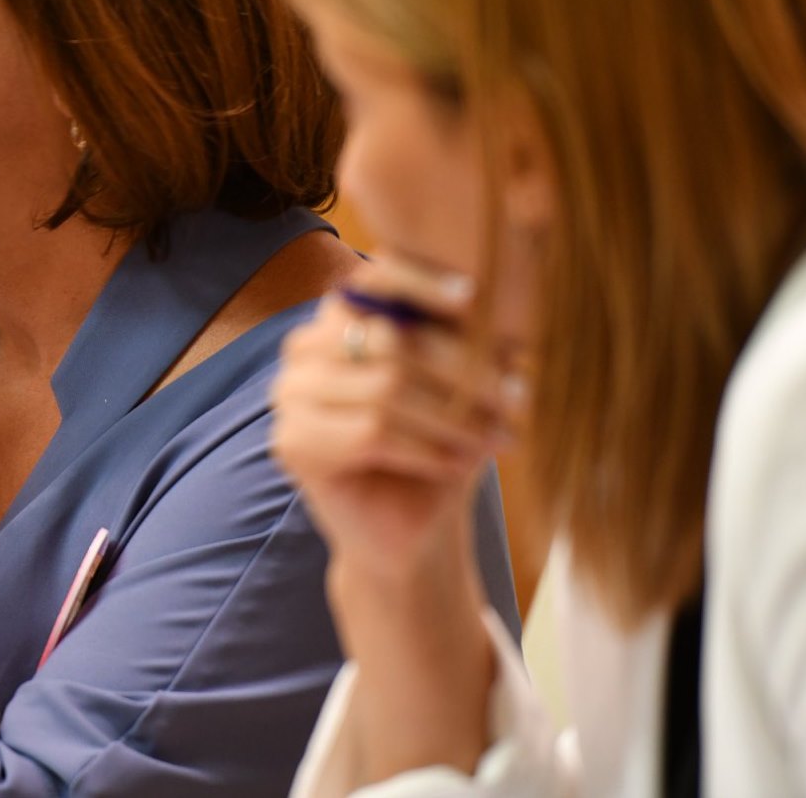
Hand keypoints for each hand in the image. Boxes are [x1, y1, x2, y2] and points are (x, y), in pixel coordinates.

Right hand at [270, 257, 521, 584]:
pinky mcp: (291, 442)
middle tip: (516, 400)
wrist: (413, 526)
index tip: (473, 297)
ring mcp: (289, 393)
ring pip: (384, 390)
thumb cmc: (442, 442)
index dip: (420, 283)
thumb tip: (500, 301)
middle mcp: (304, 345)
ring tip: (495, 438)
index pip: (373, 279)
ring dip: (451, 419)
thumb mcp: (463, 381)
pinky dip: (425, 450)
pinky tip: (457, 464)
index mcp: (340, 315)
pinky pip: (370, 434)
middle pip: (389, 340)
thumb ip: (468, 338)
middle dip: (461, 370)